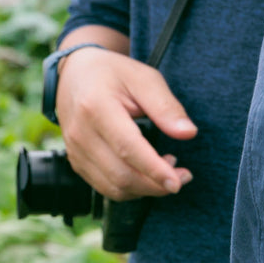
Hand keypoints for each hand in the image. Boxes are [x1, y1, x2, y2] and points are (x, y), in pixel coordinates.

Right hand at [57, 47, 195, 199]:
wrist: (75, 74)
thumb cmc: (112, 74)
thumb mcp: (144, 78)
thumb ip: (166, 106)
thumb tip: (189, 133)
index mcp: (96, 107)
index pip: (127, 148)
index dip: (154, 170)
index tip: (178, 182)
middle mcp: (81, 133)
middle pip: (120, 174)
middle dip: (155, 185)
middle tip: (183, 176)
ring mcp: (75, 150)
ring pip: (113, 187)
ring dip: (145, 189)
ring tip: (166, 170)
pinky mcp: (76, 161)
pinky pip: (105, 187)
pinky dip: (130, 189)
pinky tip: (146, 174)